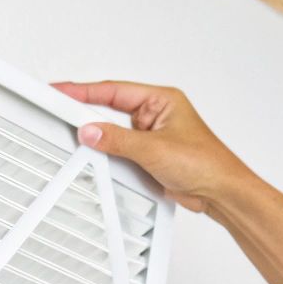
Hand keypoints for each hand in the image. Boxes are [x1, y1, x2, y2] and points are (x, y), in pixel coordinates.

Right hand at [52, 80, 255, 213]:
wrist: (221, 192)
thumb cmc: (206, 164)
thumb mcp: (154, 149)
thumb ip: (117, 140)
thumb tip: (90, 131)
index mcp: (161, 100)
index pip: (113, 91)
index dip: (84, 91)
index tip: (61, 91)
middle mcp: (156, 114)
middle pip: (110, 108)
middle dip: (87, 112)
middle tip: (61, 114)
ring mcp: (151, 135)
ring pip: (114, 131)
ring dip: (101, 138)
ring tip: (81, 139)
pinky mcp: (149, 155)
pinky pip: (120, 150)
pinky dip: (109, 154)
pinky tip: (101, 158)